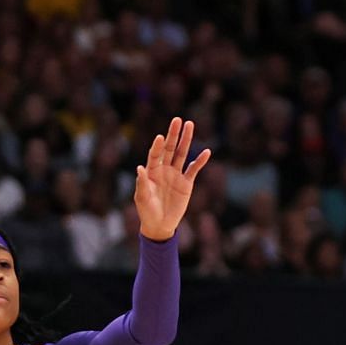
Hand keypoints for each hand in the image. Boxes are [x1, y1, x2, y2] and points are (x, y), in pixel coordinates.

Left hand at [133, 117, 211, 241]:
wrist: (160, 224)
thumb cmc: (146, 211)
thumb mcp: (142, 198)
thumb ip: (141, 183)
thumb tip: (139, 168)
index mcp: (151, 171)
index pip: (155, 155)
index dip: (158, 146)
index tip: (161, 137)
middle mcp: (164, 169)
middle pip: (170, 149)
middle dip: (174, 134)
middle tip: (178, 120)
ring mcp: (176, 175)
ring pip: (182, 154)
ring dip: (186, 140)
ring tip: (190, 125)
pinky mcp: (186, 183)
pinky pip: (194, 169)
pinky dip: (200, 161)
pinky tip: (206, 151)